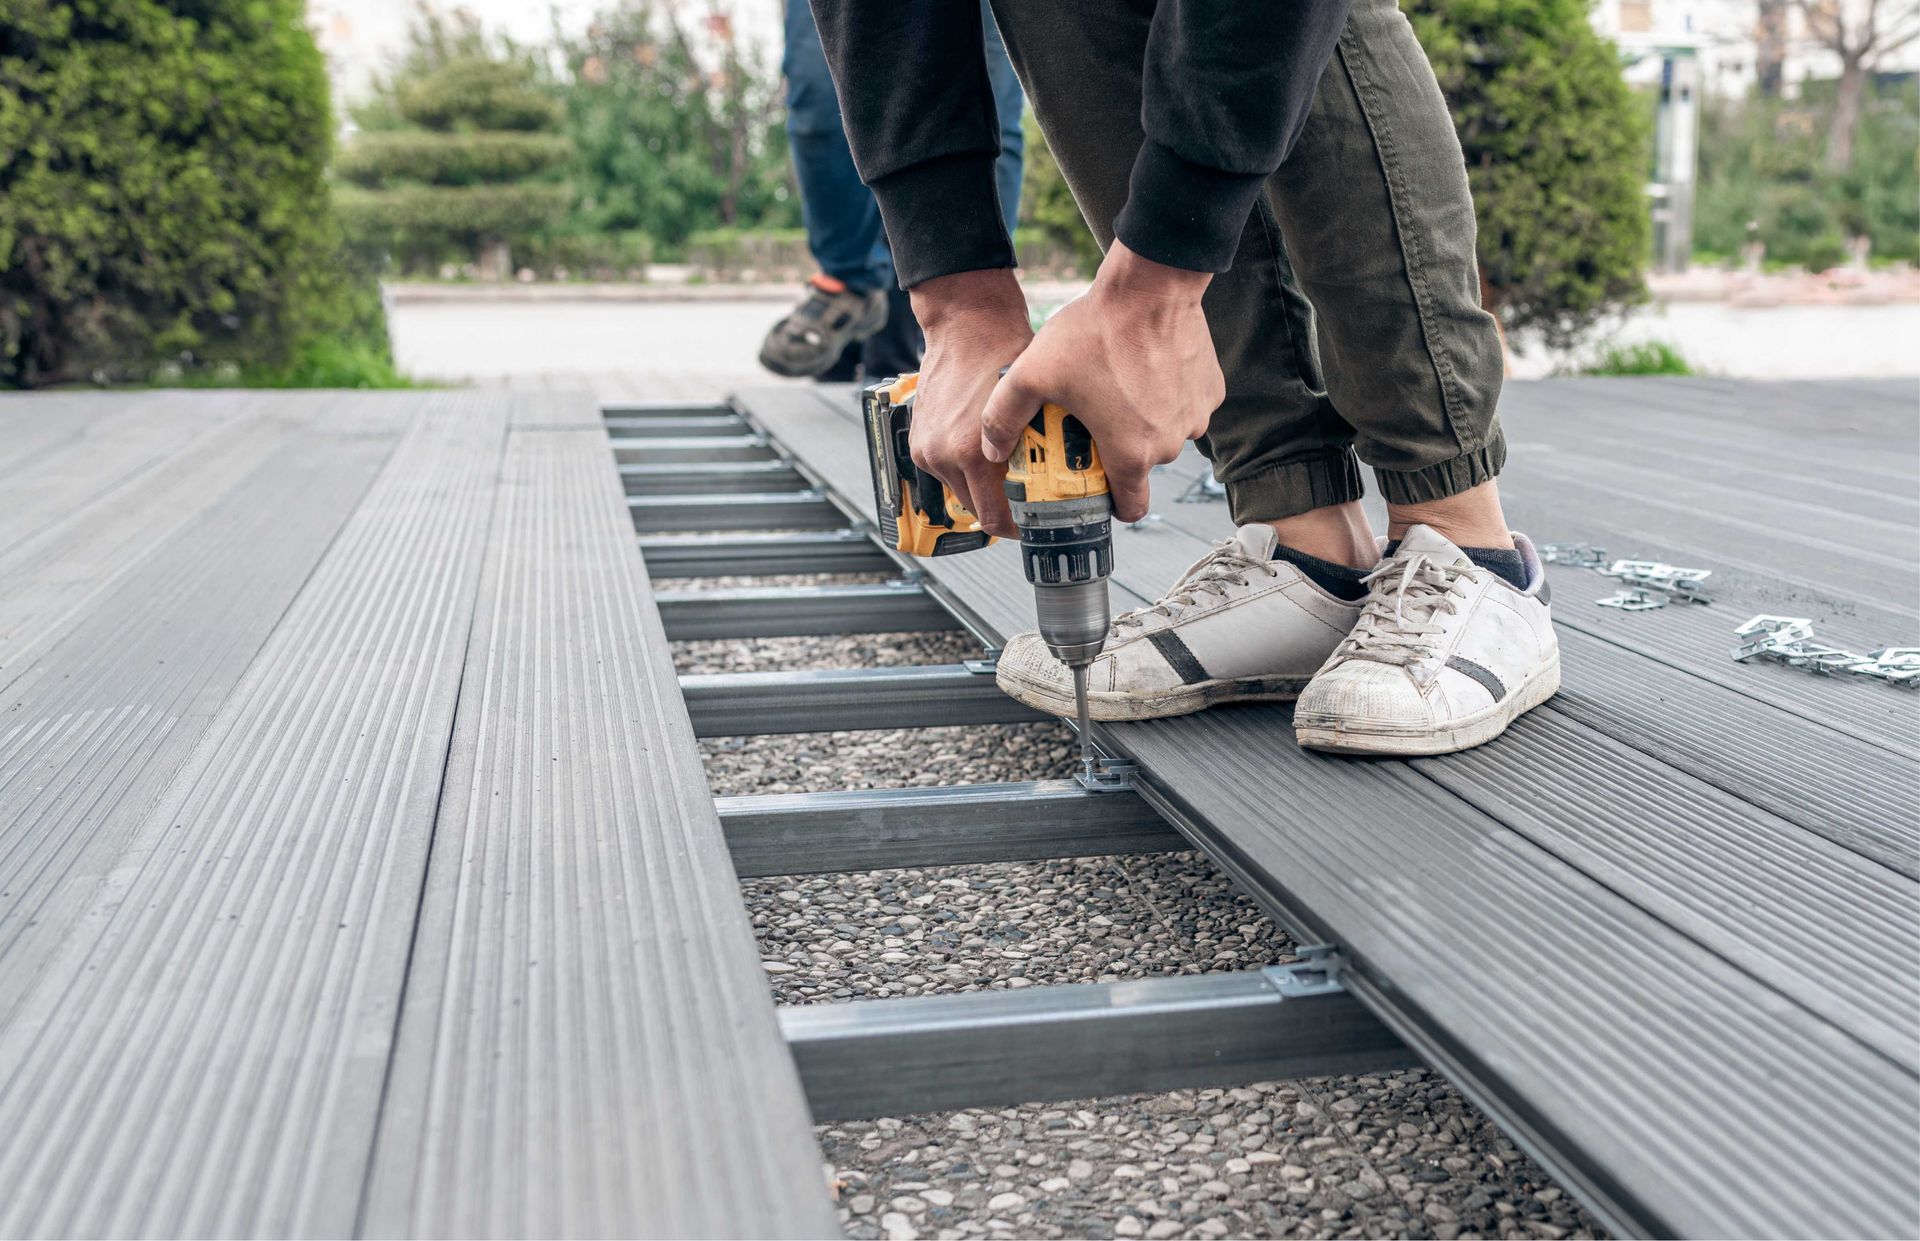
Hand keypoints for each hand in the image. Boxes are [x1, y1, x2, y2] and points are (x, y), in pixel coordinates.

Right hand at [906, 268, 1033, 537]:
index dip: (1017, 528)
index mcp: (972, 454)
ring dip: (983, 486)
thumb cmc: (1003, 353)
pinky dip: (965, 468)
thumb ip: (1039, 450)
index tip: (1033, 525)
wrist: (966, 324)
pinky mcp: (918, 441)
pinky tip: (986, 451)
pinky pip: (946, 470)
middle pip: (977, 509)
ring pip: (960, 489)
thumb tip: (1064, 482)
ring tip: (1008, 471)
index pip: (994, 518)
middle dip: (1002, 506)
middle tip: (1029, 499)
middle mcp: (943, 457)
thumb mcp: (1034, 407)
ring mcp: (926, 450)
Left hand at [979, 241, 1220, 522]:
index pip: (1130, 509)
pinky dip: (1169, 396)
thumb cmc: (1096, 331)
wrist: (1151, 284)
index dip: (1112, 504)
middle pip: (1144, 465)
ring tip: (1120, 388)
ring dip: (1146, 421)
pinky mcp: (1211, 390)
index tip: (1097, 488)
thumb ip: (1003, 417)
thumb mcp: (1032, 373)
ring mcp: (1195, 417)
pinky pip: (1186, 405)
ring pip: (1166, 434)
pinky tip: (1147, 370)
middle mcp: (1169, 444)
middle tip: (1096, 420)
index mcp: (1131, 453)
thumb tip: (991, 451)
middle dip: (1122, 450)